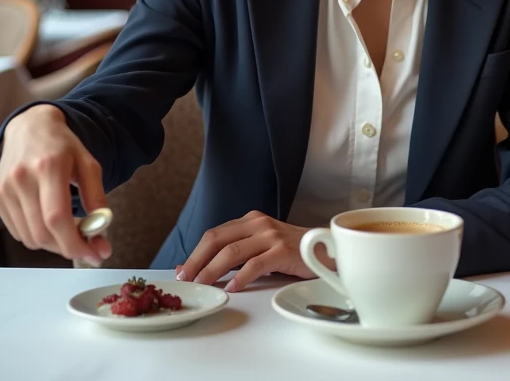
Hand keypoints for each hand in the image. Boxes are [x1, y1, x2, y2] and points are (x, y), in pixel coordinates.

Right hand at [0, 104, 110, 265]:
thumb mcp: (89, 165)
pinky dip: (37, 236)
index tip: (94, 254)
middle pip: (42, 233)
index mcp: (49, 166)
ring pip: (30, 238)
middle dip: (68, 248)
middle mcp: (22, 178)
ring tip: (69, 231)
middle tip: (87, 247)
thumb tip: (101, 233)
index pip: (56, 218)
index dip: (75, 243)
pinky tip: (49, 222)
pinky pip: (18, 232)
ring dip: (53, 244)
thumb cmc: (63, 146)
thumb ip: (97, 198)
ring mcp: (5, 189)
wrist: (30, 127)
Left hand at [176, 210, 327, 290]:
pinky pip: (255, 265)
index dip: (194, 253)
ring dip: (212, 271)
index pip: (214, 234)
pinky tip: (232, 288)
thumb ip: (233, 254)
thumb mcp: (260, 247)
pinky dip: (240, 278)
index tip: (182, 272)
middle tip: (185, 280)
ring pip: (231, 252)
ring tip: (202, 286)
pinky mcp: (283, 250)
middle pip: (216, 239)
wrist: (328, 249)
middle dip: (196, 261)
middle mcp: (258, 223)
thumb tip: (195, 267)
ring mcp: (271, 235)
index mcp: (250, 220)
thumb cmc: (292, 252)